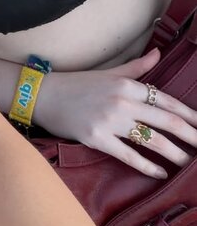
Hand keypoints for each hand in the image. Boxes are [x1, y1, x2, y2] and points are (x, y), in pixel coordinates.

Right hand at [33, 49, 196, 176]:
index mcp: (126, 84)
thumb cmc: (76, 84)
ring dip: (175, 154)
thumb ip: (136, 67)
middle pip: (167, 122)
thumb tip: (158, 53)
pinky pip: (129, 156)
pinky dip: (148, 166)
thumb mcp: (108, 73)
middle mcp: (122, 101)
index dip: (189, 115)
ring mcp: (110, 121)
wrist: (43, 95)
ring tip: (188, 163)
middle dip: (191, 136)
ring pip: (153, 141)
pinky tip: (160, 173)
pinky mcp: (97, 138)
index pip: (167, 101)